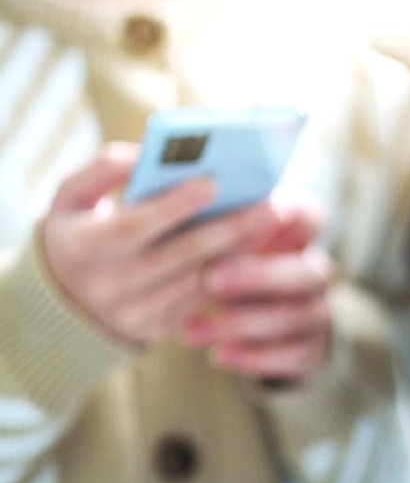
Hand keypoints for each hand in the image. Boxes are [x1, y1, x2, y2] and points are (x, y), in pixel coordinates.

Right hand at [41, 143, 272, 345]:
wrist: (63, 301)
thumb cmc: (76, 232)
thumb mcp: (70, 198)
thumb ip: (102, 170)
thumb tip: (146, 153)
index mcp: (83, 249)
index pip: (135, 226)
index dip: (175, 205)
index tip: (214, 182)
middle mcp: (111, 286)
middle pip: (183, 255)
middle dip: (231, 228)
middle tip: (271, 204)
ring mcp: (137, 313)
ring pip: (201, 280)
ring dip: (242, 250)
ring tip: (272, 222)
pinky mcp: (160, 329)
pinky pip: (205, 299)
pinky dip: (235, 272)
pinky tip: (258, 246)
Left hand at [184, 200, 332, 380]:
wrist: (258, 319)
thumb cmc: (228, 267)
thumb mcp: (222, 241)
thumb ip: (209, 222)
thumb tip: (161, 190)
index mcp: (298, 238)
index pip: (311, 218)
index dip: (293, 214)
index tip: (264, 210)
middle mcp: (314, 272)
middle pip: (305, 270)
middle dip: (257, 274)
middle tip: (208, 277)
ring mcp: (316, 311)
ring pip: (292, 316)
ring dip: (241, 322)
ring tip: (190, 330)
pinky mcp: (310, 348)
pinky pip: (292, 354)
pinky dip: (254, 356)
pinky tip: (218, 354)